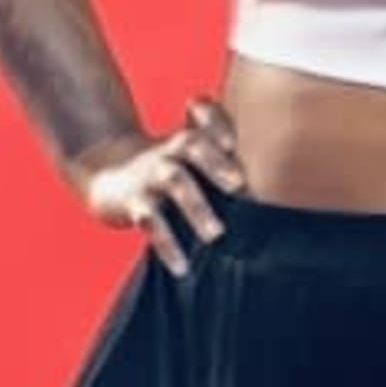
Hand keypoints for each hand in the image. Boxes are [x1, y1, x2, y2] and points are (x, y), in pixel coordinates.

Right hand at [73, 96, 245, 276]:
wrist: (107, 171)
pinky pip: (150, 222)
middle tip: (239, 185)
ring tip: (216, 235)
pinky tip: (182, 267)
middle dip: (214, 161)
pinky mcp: (133, 202)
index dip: (218, 123)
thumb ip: (224, 152)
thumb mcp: (188, 150)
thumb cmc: (166, 164)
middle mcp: (170, 151)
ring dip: (196, 207)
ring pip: (174, 182)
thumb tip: (278, 175)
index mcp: (189, 137)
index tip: (234, 141)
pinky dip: (167, 244)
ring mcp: (151, 175)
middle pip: (191, 144)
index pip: (206, 119)